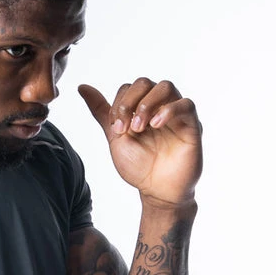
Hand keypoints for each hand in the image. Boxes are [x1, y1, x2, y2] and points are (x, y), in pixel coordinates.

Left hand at [79, 77, 202, 207]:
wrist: (157, 191)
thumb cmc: (139, 167)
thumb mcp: (115, 138)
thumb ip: (102, 113)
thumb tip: (83, 87)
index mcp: (141, 109)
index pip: (129, 88)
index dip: (119, 103)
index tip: (115, 128)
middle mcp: (159, 107)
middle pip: (145, 83)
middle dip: (130, 102)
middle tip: (125, 128)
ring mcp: (176, 114)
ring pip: (165, 87)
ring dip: (147, 104)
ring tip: (140, 127)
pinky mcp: (192, 125)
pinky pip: (186, 104)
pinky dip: (169, 110)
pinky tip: (155, 124)